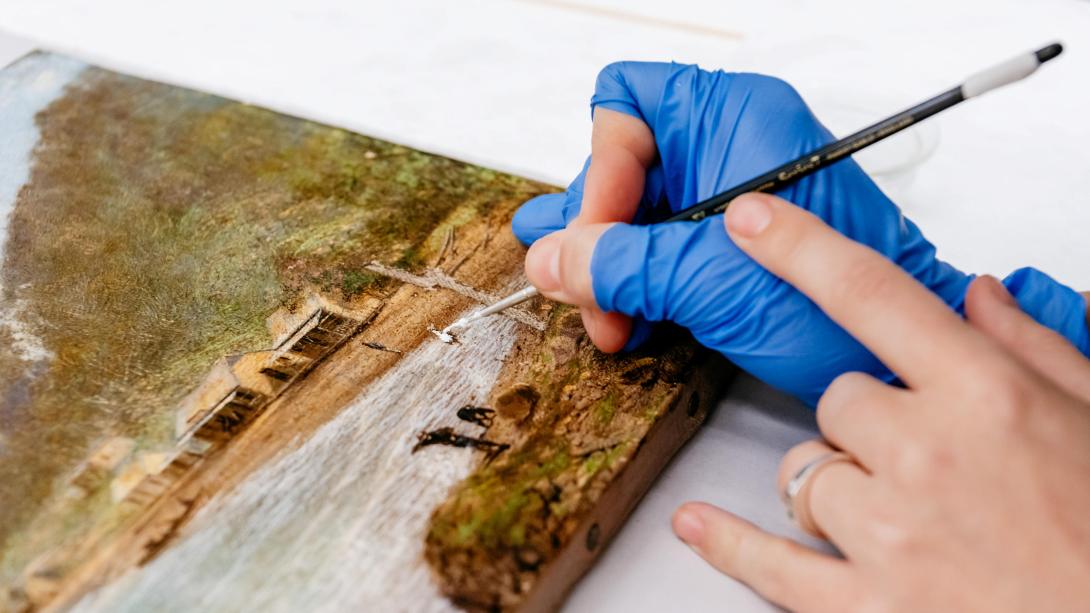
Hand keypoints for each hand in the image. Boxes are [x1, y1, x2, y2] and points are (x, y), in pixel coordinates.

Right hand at [517, 61, 1088, 404]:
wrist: (896, 362)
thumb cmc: (838, 305)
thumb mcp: (709, 280)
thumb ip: (622, 266)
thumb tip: (552, 261)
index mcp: (732, 118)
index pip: (628, 102)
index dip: (601, 166)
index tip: (597, 233)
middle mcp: (726, 146)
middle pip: (622, 166)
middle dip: (596, 233)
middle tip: (580, 286)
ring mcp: (726, 195)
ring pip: (634, 216)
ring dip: (608, 268)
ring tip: (596, 313)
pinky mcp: (727, 244)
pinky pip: (659, 250)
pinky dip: (637, 285)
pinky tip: (621, 319)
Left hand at [670, 193, 1089, 611]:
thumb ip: (1034, 351)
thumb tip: (981, 297)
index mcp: (986, 397)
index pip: (868, 293)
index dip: (797, 248)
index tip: (751, 219)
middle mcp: (927, 456)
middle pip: (835, 395)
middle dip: (865, 416)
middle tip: (922, 450)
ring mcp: (891, 535)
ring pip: (804, 469)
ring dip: (836, 480)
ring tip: (903, 511)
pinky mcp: (869, 607)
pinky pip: (772, 563)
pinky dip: (730, 543)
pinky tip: (701, 525)